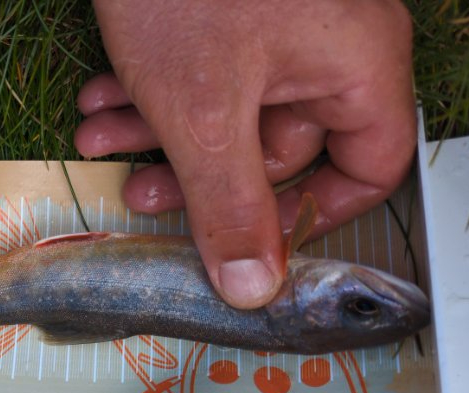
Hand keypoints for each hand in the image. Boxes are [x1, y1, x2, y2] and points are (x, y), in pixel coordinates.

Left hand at [76, 0, 415, 308]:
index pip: (370, 168)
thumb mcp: (204, 115)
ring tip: (98, 143)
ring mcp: (275, 26)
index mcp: (356, 65)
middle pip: (281, 150)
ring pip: (229, 115)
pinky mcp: (226, 14)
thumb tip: (256, 289)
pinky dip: (151, 95)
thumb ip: (231, 207)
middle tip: (140, 194)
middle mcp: (327, 45)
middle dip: (199, 177)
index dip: (310, 216)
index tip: (248, 244)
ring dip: (158, 139)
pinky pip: (203, 75)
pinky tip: (99, 101)